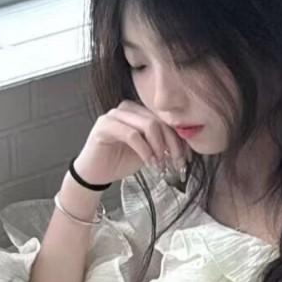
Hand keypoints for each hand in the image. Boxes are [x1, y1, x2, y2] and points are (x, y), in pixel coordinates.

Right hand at [74, 101, 192, 186]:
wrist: (95, 173)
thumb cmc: (120, 161)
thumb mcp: (148, 152)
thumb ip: (162, 144)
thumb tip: (185, 147)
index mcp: (139, 111)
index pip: (165, 119)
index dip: (178, 138)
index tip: (186, 157)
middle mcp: (127, 108)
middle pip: (159, 121)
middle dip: (172, 144)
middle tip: (176, 163)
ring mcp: (114, 115)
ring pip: (148, 125)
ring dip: (159, 147)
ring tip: (161, 164)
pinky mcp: (104, 125)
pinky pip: (132, 135)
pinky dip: (145, 151)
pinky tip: (150, 163)